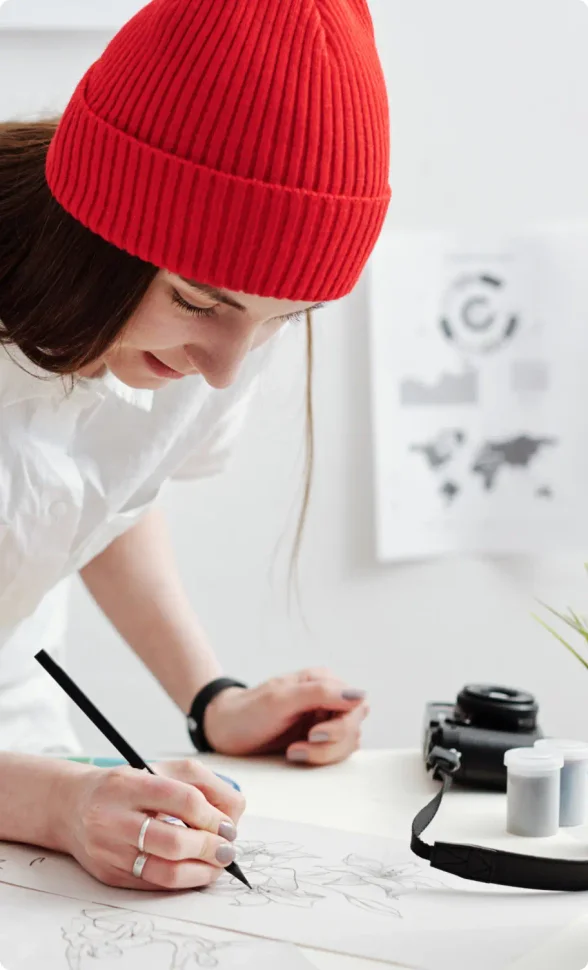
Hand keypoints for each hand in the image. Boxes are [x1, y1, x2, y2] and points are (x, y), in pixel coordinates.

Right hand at [57, 759, 244, 889]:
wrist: (72, 806)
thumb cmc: (127, 786)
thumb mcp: (162, 770)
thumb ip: (203, 784)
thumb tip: (234, 814)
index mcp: (129, 784)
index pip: (183, 799)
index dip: (213, 816)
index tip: (229, 825)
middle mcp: (113, 818)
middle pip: (174, 841)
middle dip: (210, 848)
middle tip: (227, 850)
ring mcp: (108, 849)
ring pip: (164, 870)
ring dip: (201, 872)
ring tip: (217, 865)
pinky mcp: (108, 874)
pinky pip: (153, 884)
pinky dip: (181, 881)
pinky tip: (195, 872)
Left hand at [204, 668, 368, 765]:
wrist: (225, 730)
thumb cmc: (249, 711)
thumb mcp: (281, 699)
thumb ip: (321, 693)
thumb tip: (359, 695)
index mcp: (324, 681)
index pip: (356, 705)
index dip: (341, 725)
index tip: (313, 734)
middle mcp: (329, 699)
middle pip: (354, 728)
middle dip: (329, 744)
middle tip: (297, 747)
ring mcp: (325, 720)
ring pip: (348, 744)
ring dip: (322, 754)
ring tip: (292, 751)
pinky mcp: (319, 740)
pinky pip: (336, 753)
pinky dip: (319, 759)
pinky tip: (295, 753)